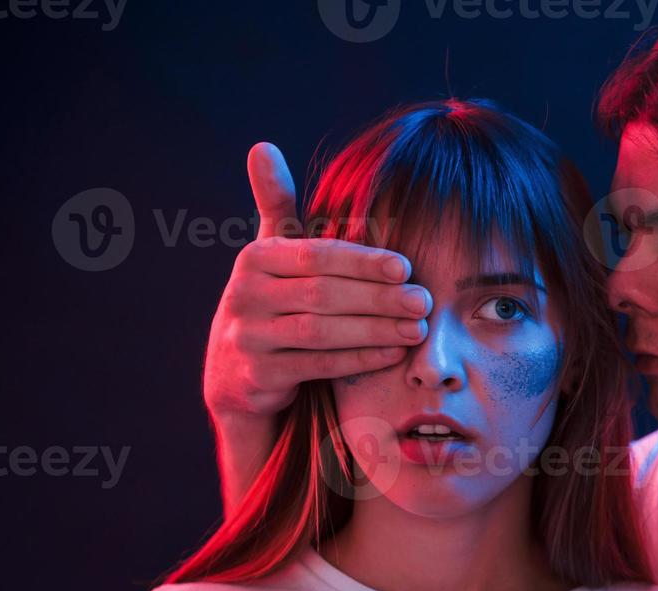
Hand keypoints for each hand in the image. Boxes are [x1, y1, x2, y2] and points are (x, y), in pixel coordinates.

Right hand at [202, 142, 431, 422]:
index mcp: (256, 259)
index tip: (405, 267)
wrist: (235, 376)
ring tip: (417, 328)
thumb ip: (276, 205)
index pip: (316, 255)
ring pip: (320, 331)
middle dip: (378, 298)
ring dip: (375, 330)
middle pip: (322, 293)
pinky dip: (358, 360)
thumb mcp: (270, 255)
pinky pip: (316, 365)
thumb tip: (263, 146)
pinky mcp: (257, 375)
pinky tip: (393, 353)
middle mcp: (245, 295)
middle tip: (423, 301)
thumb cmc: (271, 303)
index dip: (362, 261)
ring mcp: (248, 337)